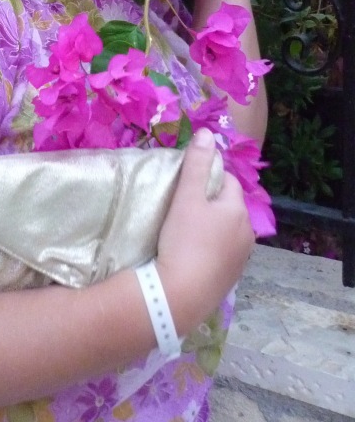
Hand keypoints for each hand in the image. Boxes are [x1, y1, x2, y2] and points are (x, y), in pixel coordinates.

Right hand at [156, 130, 254, 335]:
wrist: (180, 295)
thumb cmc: (184, 240)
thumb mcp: (187, 196)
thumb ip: (197, 163)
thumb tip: (207, 132)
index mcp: (238, 210)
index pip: (228, 180)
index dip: (208, 176)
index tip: (186, 183)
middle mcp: (247, 234)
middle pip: (229, 206)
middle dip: (211, 201)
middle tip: (182, 205)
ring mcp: (240, 259)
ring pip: (226, 230)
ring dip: (211, 225)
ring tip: (185, 229)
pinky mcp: (229, 278)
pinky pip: (222, 252)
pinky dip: (210, 247)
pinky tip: (191, 252)